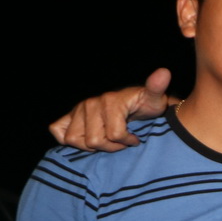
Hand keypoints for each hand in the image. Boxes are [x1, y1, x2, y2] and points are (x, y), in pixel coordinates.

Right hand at [49, 69, 174, 150]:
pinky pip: (58, 131)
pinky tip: (87, 138)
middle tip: (121, 141)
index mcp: (109, 101)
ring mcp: (77, 110)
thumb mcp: (155, 98)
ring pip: (75, 140)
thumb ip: (157, 87)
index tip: (135, 139)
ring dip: (92, 146)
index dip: (127, 142)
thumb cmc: (145, 105)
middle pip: (94, 141)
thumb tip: (164, 73)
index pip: (114, 135)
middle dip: (110, 147)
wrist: (134, 104)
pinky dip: (69, 140)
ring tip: (107, 140)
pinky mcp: (68, 116)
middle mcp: (90, 103)